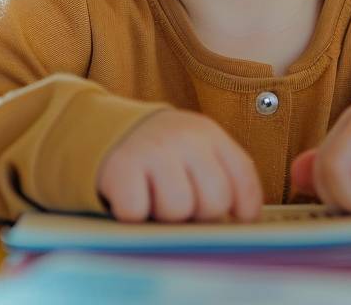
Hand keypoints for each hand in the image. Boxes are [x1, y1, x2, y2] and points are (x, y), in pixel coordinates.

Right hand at [97, 109, 262, 222]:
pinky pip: (139, 212)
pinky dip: (132, 213)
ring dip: (163, 214)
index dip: (244, 208)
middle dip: (197, 212)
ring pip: (177, 210)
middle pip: (214, 202)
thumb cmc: (161, 153)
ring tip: (153, 195)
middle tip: (178, 199)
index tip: (236, 218)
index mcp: (209, 134)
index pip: (243, 179)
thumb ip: (222, 176)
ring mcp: (153, 150)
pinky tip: (130, 195)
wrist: (106, 129)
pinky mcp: (121, 166)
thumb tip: (243, 222)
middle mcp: (185, 137)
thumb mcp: (195, 151)